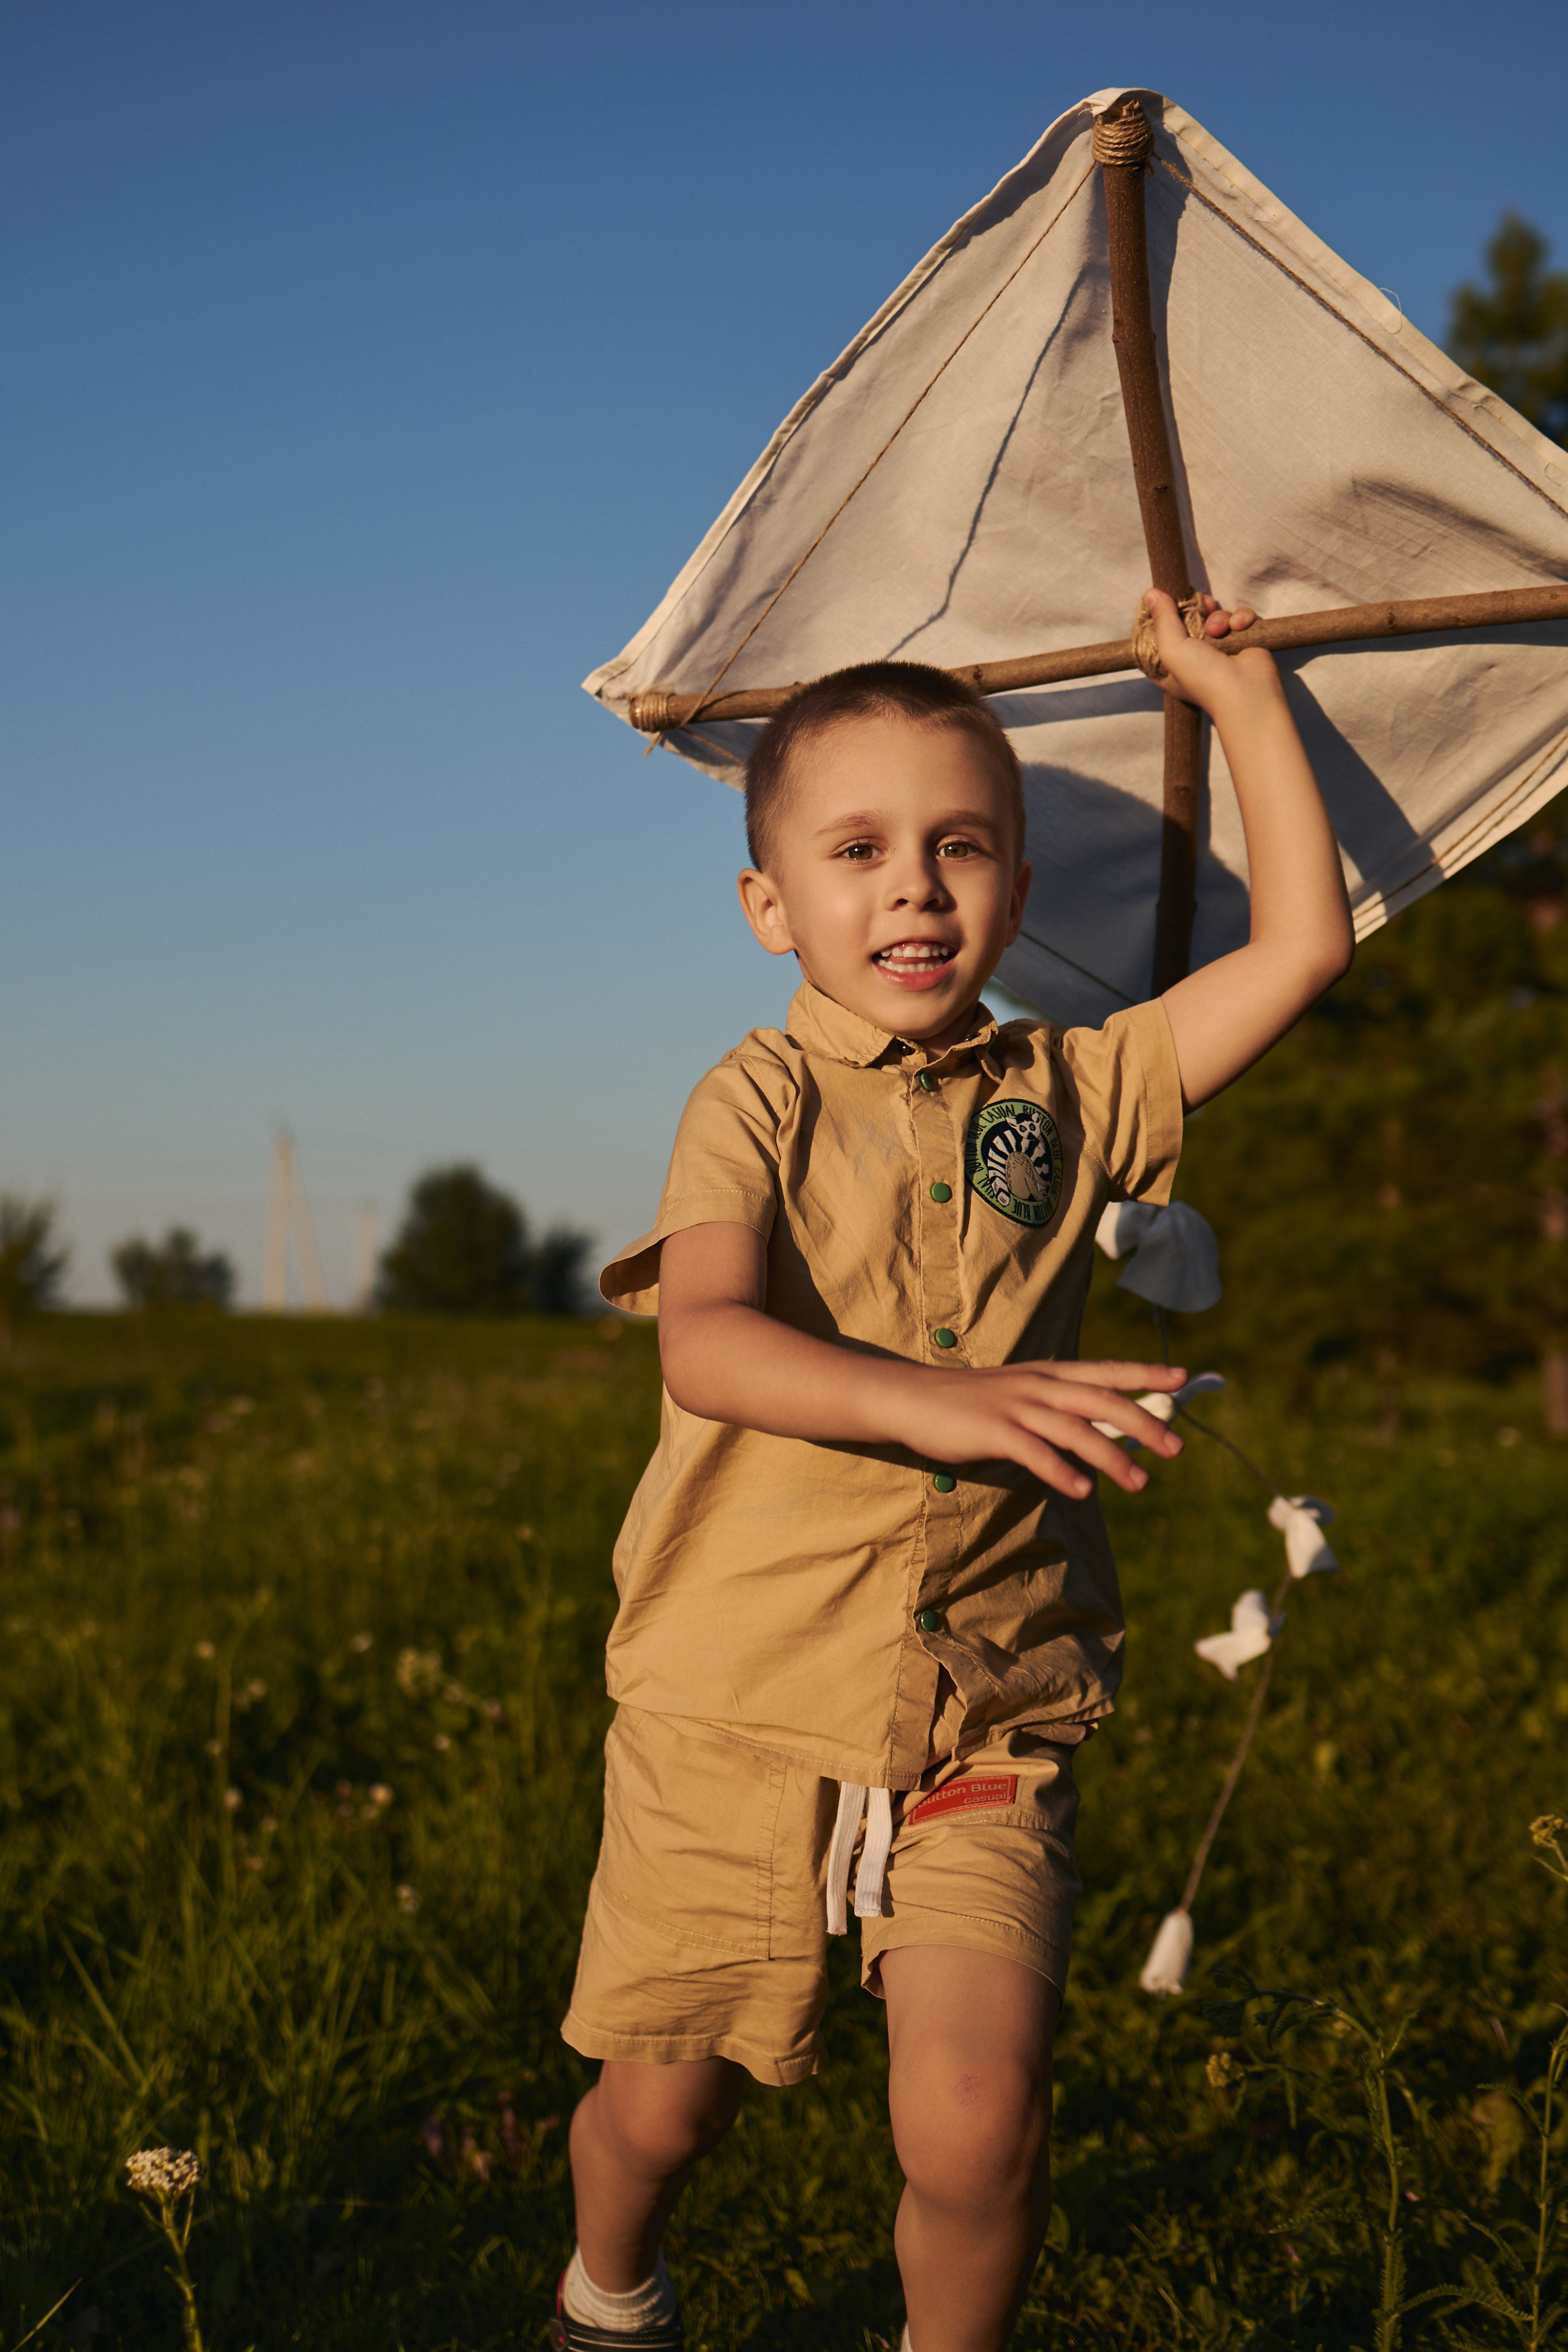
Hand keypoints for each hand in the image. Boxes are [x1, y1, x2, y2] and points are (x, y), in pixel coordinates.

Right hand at [888, 1357, 1186, 1500]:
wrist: (911, 1398)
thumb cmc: (968, 1403)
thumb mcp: (1018, 1395)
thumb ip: (1055, 1408)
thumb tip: (1096, 1432)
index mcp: (1047, 1373)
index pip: (1106, 1369)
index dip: (1145, 1372)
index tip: (1182, 1377)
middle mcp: (1038, 1385)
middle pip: (1101, 1399)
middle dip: (1143, 1421)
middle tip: (1176, 1448)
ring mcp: (1016, 1406)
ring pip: (1075, 1428)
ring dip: (1111, 1456)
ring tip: (1140, 1484)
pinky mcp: (993, 1430)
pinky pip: (1035, 1452)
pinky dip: (1061, 1471)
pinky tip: (1083, 1491)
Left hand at [1143, 588, 1277, 715]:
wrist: (1247, 691)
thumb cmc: (1203, 677)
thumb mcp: (1171, 649)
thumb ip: (1161, 619)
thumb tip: (1150, 594)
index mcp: (1171, 666)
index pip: (1156, 636)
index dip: (1157, 619)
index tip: (1158, 603)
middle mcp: (1194, 657)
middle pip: (1187, 619)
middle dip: (1192, 609)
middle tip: (1197, 605)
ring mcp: (1220, 648)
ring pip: (1215, 616)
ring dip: (1217, 618)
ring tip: (1219, 631)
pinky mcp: (1243, 640)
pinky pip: (1239, 617)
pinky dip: (1240, 619)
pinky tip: (1239, 628)